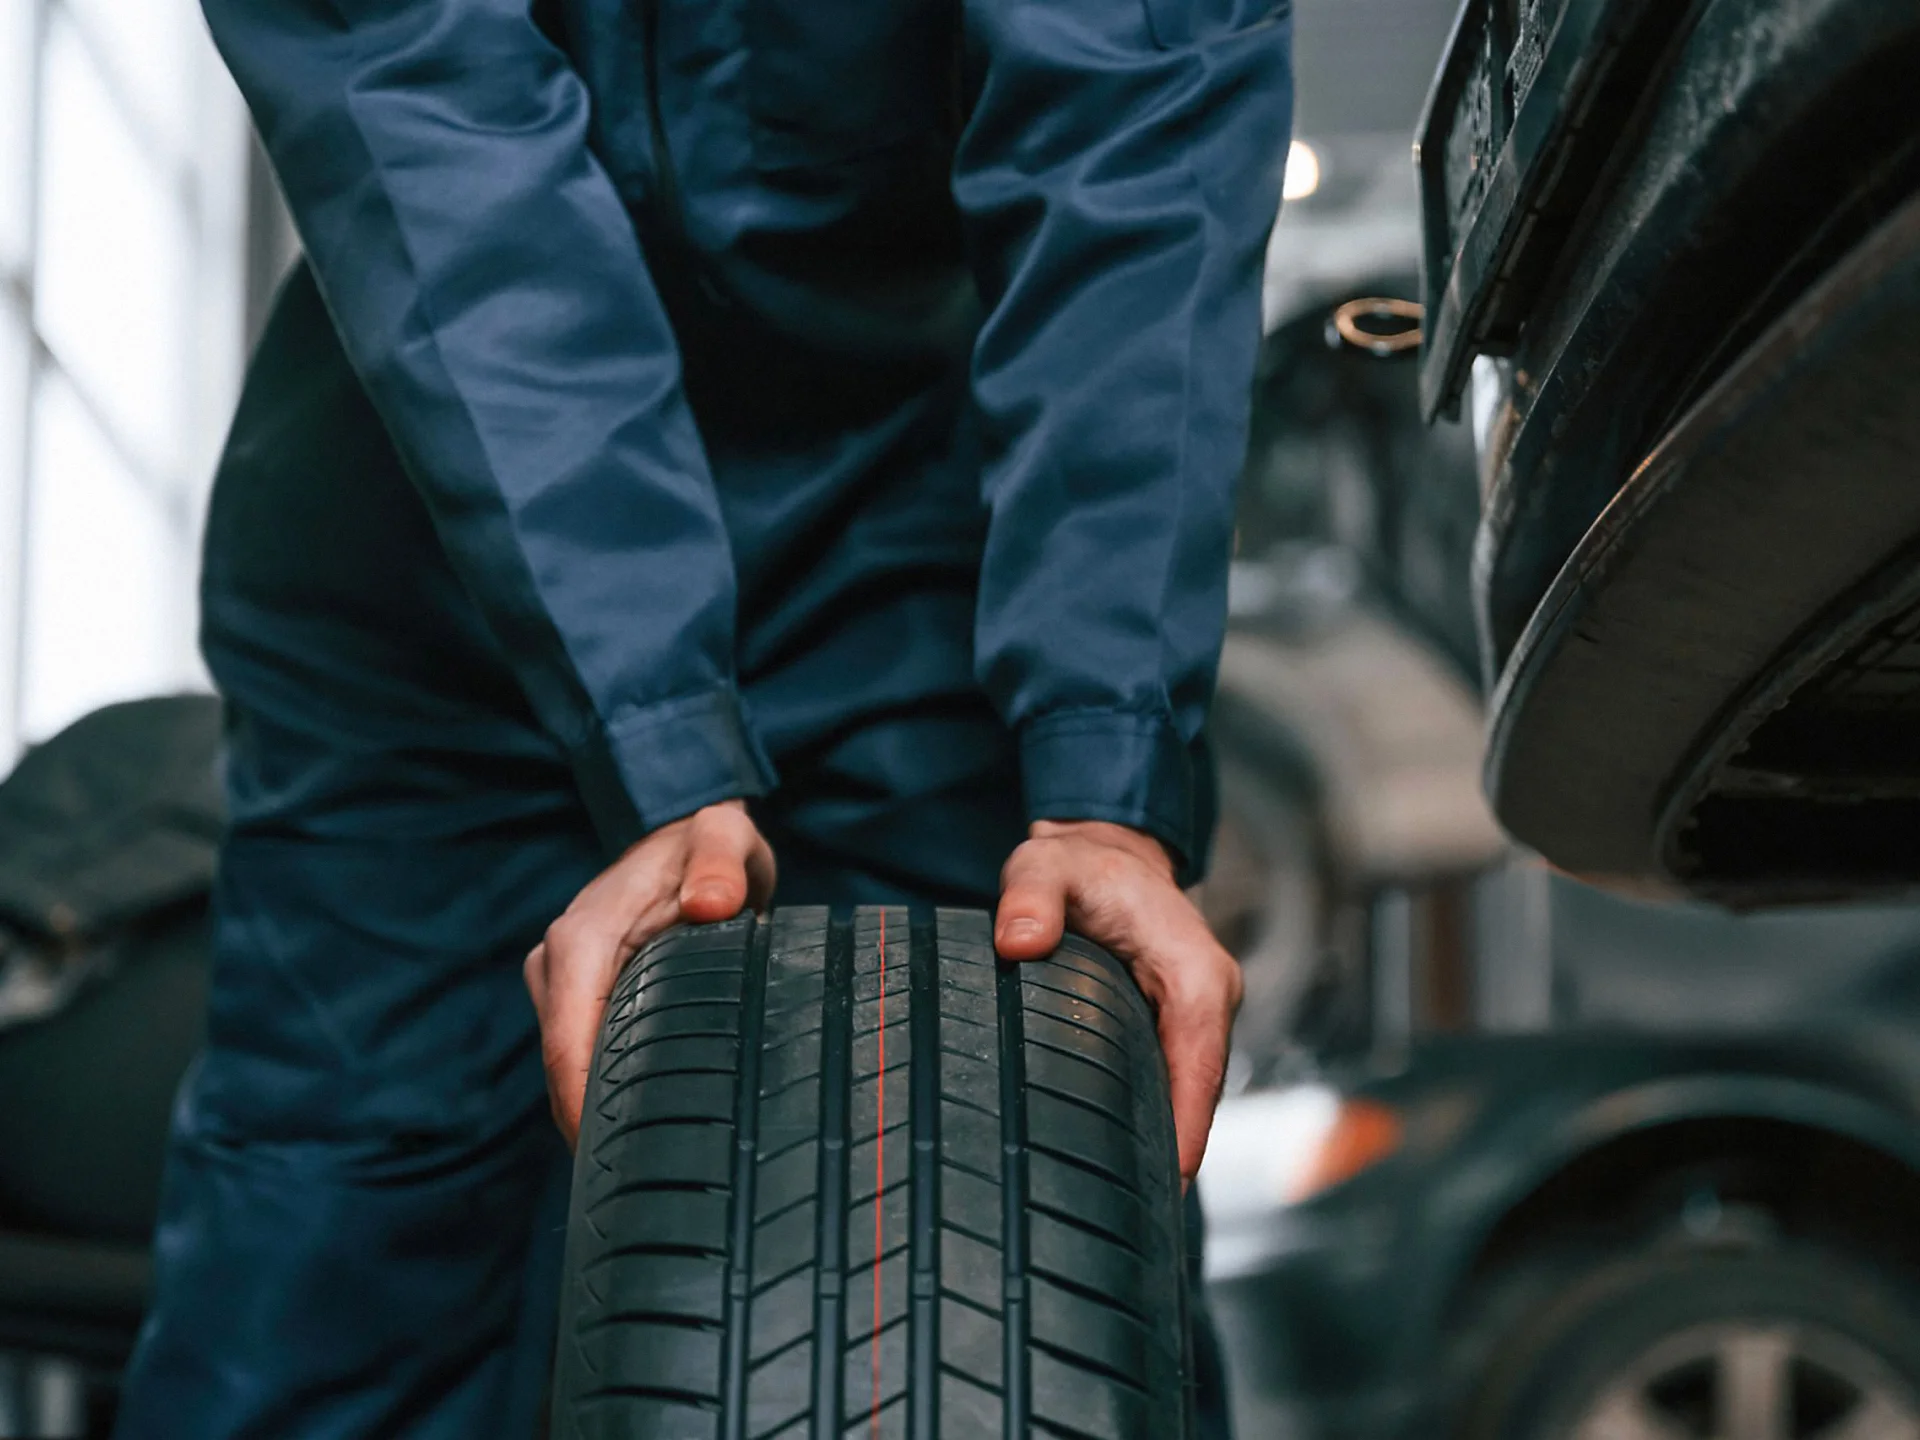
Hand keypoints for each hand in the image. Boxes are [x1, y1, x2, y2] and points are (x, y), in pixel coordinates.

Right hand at [525, 799, 774, 1145]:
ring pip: (573, 1070)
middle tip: (652, 1187)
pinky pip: (587, 1056)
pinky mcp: (578, 1000)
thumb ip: (719, 864)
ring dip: (602, 1114)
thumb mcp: (721, 837)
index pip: (569, 1043)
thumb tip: (712, 903)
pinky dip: (610, 1090)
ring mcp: (562, 987)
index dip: (583, 1108)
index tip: (614, 1162)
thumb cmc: (703, 841)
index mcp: (581, 939)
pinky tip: (648, 1129)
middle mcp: (558, 967)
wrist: (681, 836)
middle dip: (596, 1126)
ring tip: (654, 1170)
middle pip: (566, 1070)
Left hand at [995, 819, 1241, 1186]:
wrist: (1107, 853)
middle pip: (1200, 1092)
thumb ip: (1031, 896)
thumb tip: (1019, 940)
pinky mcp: (1178, 1027)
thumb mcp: (1046, 865)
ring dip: (1166, 1141)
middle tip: (1128, 1214)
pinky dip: (1155, 1117)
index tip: (1173, 1178)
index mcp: (1195, 970)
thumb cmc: (1083, 865)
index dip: (1189, 1124)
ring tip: (1122, 1206)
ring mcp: (1198, 1016)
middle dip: (1175, 1151)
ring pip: (1189, 1092)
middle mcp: (1209, 998)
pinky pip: (1174, 1080)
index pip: (1203, 1061)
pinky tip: (1121, 1161)